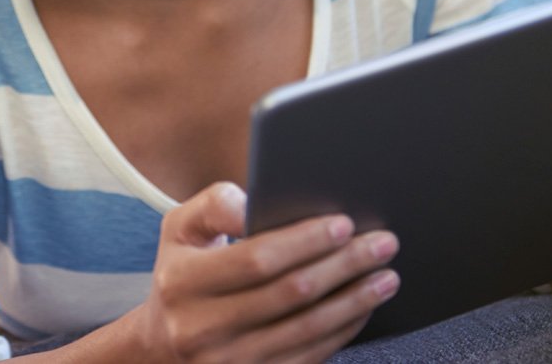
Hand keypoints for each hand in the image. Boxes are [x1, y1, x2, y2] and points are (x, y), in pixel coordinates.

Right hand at [136, 182, 398, 362]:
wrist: (164, 345)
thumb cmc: (184, 272)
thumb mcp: (180, 227)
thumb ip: (215, 205)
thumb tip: (255, 204)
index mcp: (182, 282)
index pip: (256, 258)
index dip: (305, 241)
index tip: (344, 224)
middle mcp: (201, 329)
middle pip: (290, 294)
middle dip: (343, 265)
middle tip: (382, 244)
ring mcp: (228, 363)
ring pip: (308, 329)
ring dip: (355, 301)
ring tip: (386, 276)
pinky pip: (310, 356)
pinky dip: (344, 330)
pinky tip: (362, 307)